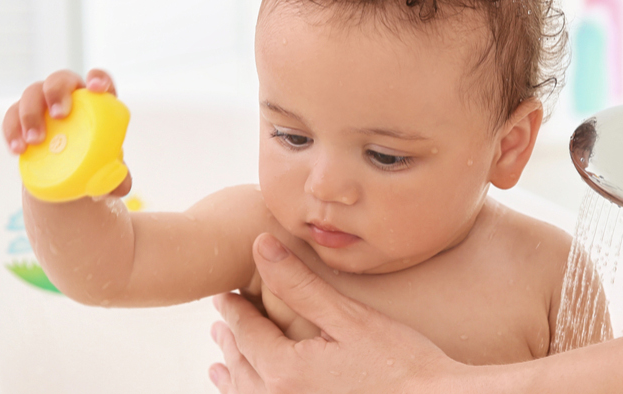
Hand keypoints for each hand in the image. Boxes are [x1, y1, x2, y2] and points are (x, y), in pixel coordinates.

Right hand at [2, 69, 131, 195]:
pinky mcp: (21, 118)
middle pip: (60, 80)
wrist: (65, 178)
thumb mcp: (108, 173)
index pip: (99, 80)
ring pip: (32, 93)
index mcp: (95, 102)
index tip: (96, 88)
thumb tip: (118, 186)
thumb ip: (118, 179)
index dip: (98, 78)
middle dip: (57, 92)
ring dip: (31, 114)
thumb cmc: (92, 166)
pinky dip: (12, 131)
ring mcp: (42, 104)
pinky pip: (12, 116)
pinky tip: (17, 150)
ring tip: (35, 141)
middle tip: (59, 116)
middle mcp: (68, 96)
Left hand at [208, 234, 463, 393]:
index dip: (233, 311)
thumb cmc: (401, 363)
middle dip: (230, 341)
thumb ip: (299, 284)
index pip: (246, 333)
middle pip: (242, 366)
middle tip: (221, 322)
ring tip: (222, 366)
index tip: (224, 295)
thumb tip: (261, 245)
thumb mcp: (349, 317)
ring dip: (235, 377)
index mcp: (285, 371)